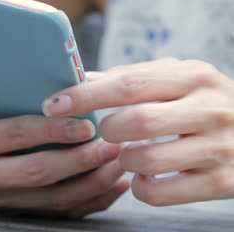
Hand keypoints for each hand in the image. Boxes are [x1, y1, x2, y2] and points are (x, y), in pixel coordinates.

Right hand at [0, 32, 128, 217]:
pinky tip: (113, 184)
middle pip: (35, 173)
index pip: (12, 137)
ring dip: (89, 183)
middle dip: (77, 161)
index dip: (50, 131)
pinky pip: (56, 212)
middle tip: (112, 144)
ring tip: (119, 161)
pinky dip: (88, 201)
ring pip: (50, 199)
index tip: (85, 123)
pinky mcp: (12, 212)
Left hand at [42, 58, 233, 205]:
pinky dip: (140, 187)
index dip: (86, 95)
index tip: (53, 104)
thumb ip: (132, 78)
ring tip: (126, 152)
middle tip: (101, 132)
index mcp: (194, 77)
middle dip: (106, 130)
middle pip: (138, 121)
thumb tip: (79, 78)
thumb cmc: (203, 101)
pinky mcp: (222, 183)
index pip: (129, 84)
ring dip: (122, 160)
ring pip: (146, 160)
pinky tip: (144, 176)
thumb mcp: (177, 78)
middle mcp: (210, 109)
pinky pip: (159, 194)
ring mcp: (219, 148)